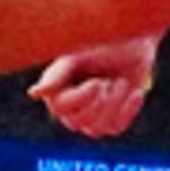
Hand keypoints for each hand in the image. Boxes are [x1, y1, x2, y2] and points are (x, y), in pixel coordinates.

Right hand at [28, 37, 159, 138]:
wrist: (133, 41)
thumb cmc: (101, 42)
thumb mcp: (78, 55)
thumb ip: (56, 75)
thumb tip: (34, 93)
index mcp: (56, 89)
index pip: (60, 108)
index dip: (81, 98)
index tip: (97, 82)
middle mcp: (70, 107)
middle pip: (78, 122)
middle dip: (99, 101)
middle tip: (108, 79)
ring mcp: (91, 117)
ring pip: (97, 128)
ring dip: (115, 103)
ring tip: (121, 81)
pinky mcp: (111, 120)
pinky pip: (115, 128)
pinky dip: (127, 110)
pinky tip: (135, 92)